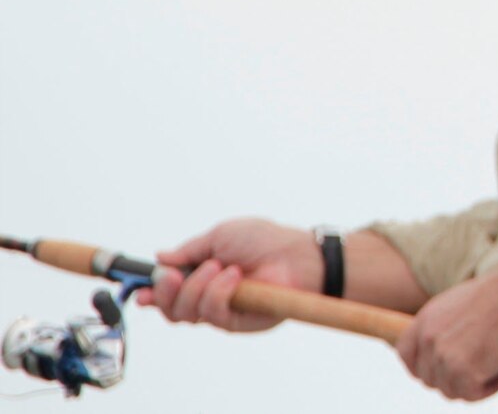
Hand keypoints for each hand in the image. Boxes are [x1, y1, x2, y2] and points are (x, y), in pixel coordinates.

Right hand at [139, 218, 321, 332]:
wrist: (297, 254)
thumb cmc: (263, 240)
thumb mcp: (220, 235)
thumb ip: (189, 251)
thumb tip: (159, 257)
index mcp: (200, 274)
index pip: (167, 291)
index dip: (150, 292)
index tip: (140, 289)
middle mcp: (206, 295)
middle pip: (170, 308)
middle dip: (165, 292)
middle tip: (172, 276)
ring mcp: (221, 310)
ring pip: (186, 313)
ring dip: (197, 287)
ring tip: (221, 266)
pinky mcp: (236, 322)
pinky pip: (213, 315)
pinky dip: (218, 294)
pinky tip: (234, 277)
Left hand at [396, 257, 497, 402]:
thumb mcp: (459, 302)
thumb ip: (444, 327)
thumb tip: (448, 352)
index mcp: (425, 320)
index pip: (405, 354)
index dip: (420, 368)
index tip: (440, 371)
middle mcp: (429, 340)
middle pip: (430, 379)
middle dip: (453, 379)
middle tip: (479, 369)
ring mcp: (444, 357)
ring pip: (451, 390)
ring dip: (474, 384)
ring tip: (497, 367)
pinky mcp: (464, 371)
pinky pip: (472, 394)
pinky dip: (490, 388)